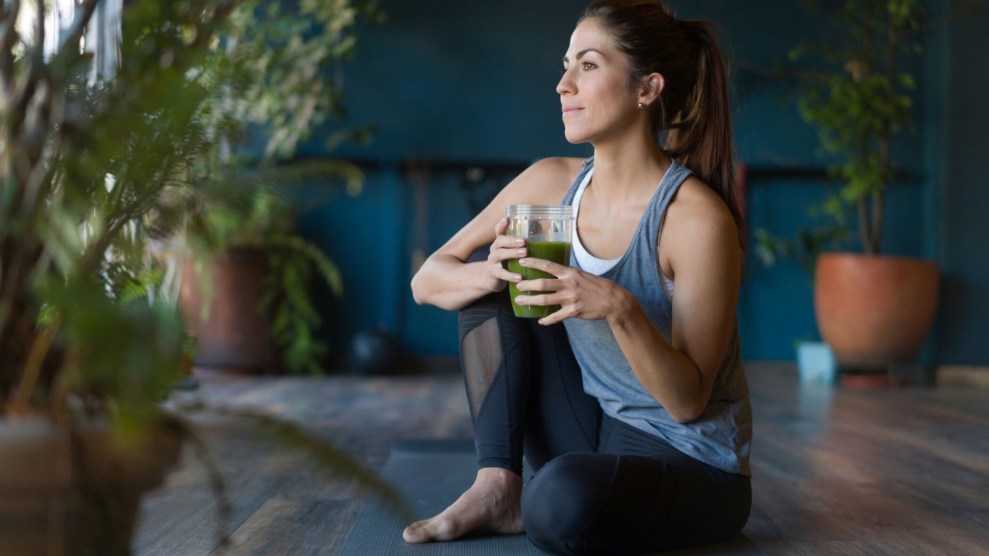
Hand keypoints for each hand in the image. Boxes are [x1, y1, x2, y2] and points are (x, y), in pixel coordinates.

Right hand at [481, 217, 526, 292]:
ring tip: (524, 253)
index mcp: (500, 242)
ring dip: (512, 253)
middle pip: (500, 241)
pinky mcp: (493, 273)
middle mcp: (494, 249)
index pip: (499, 230)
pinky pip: (501, 273)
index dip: (502, 224)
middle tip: (524, 241)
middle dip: (512, 240)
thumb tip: (543, 232)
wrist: (491, 279)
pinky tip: (520, 277)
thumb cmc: (507, 262)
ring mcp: (492, 261)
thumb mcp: (512, 252)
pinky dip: (510, 275)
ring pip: (499, 255)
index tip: (507, 218)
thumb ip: (523, 244)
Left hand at [513, 257, 628, 324]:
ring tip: (520, 301)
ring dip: (530, 301)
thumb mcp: (582, 275)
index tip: (522, 261)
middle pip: (542, 284)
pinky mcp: (573, 311)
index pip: (548, 266)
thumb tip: (555, 272)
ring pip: (545, 300)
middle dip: (527, 285)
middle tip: (516, 285)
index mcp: (570, 273)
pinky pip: (556, 317)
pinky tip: (540, 321)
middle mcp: (568, 284)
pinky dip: (547, 320)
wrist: (613, 300)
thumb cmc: (597, 286)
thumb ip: (568, 274)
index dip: (533, 263)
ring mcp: (570, 298)